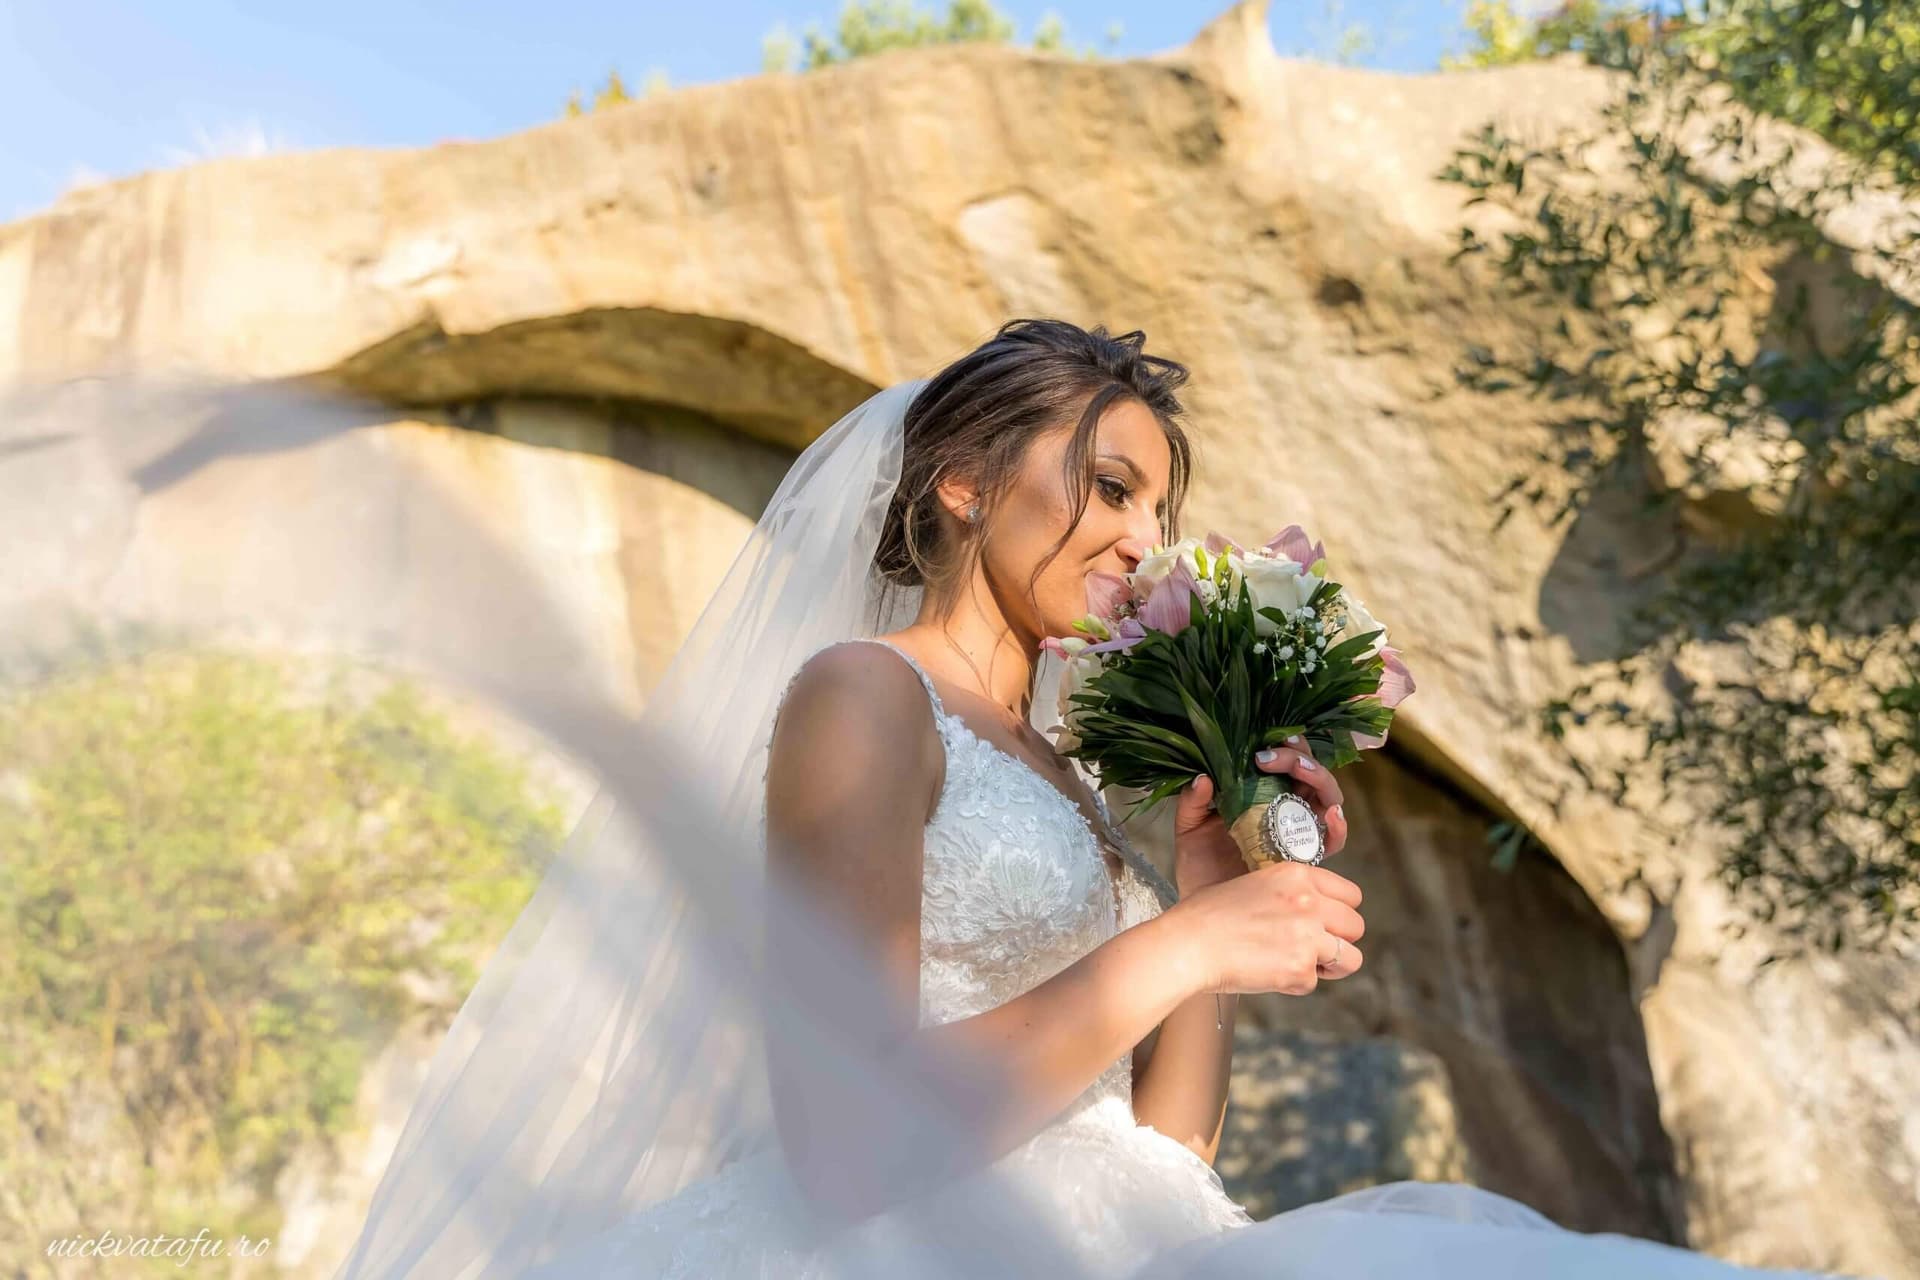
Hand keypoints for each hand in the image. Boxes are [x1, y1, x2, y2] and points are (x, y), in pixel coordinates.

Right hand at [1165, 859, 1364, 996]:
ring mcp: (1307, 937)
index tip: (1326, 922)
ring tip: (1302, 964)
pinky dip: (1294, 983)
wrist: (1188, 945)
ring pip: (1351, 958)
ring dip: (1330, 964)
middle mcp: (1309, 902)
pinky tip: (1269, 973)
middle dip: (1339, 939)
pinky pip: (1314, 982)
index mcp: (1297, 875)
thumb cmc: (1208, 915)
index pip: (1351, 894)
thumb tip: (1315, 911)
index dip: (1340, 911)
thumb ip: (1289, 893)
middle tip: (1314, 947)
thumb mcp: (1252, 883)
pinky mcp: (1300, 969)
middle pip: (1356, 925)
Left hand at [1171, 738, 1348, 892]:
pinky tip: (1330, 815)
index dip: (1285, 748)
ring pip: (1326, 799)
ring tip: (1301, 772)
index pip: (1284, 764)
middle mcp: (1285, 811)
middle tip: (1275, 756)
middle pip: (1310, 776)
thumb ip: (1193, 803)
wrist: (1204, 909)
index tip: (1267, 741)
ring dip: (1320, 779)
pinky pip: (1332, 842)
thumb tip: (1203, 778)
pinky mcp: (1305, 860)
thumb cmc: (1199, 867)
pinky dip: (1338, 826)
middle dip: (1301, 758)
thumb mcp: (1189, 830)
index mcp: (1260, 797)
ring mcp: (1297, 834)